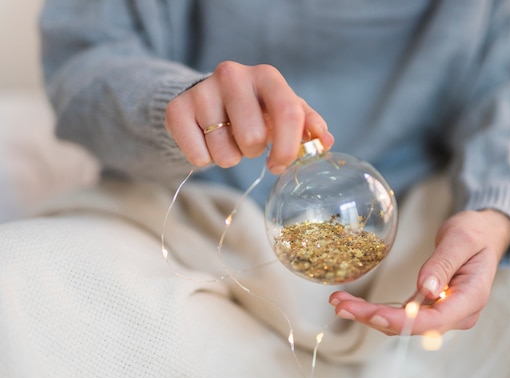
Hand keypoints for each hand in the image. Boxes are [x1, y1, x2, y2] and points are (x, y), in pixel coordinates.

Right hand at [165, 61, 333, 173]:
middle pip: (253, 138)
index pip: (289, 113)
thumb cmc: (255, 109)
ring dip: (229, 157)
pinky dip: (205, 159)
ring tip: (227, 140)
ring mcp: (203, 90)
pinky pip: (198, 156)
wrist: (206, 98)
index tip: (279, 164)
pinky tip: (207, 141)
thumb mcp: (283, 112)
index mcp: (267, 76)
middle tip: (248, 143)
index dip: (288, 148)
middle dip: (253, 152)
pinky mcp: (177, 109)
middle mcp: (233, 75)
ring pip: (224, 152)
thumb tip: (325, 141)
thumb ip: (308, 126)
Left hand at [330, 209, 509, 334]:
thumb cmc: (475, 233)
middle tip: (341, 305)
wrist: (485, 235)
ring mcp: (444, 314)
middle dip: (374, 318)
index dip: (400, 321)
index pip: (433, 321)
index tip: (372, 314)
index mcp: (471, 299)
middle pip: (411, 326)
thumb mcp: (461, 238)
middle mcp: (457, 314)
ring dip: (369, 315)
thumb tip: (425, 290)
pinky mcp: (430, 308)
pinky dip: (376, 310)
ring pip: (402, 324)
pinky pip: (401, 315)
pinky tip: (353, 303)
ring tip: (338, 302)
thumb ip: (443, 264)